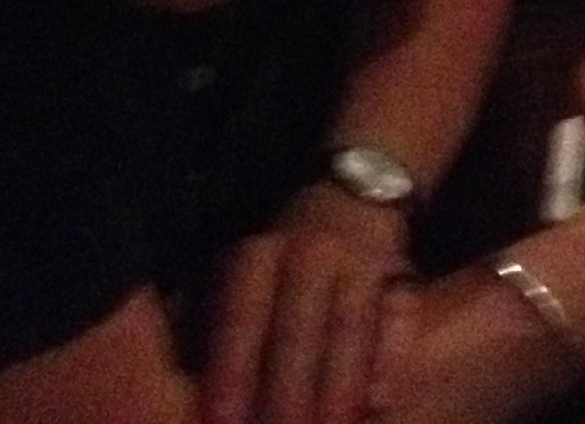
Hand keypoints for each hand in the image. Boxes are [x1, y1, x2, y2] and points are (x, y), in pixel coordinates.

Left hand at [202, 180, 414, 423]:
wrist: (359, 185)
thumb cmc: (287, 249)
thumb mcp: (248, 266)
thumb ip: (222, 318)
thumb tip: (190, 380)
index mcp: (257, 257)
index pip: (242, 321)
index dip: (233, 373)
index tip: (222, 422)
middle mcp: (306, 254)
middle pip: (296, 333)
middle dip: (288, 394)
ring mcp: (354, 258)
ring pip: (347, 330)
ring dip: (339, 388)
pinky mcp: (394, 267)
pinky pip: (392, 318)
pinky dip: (386, 360)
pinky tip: (378, 399)